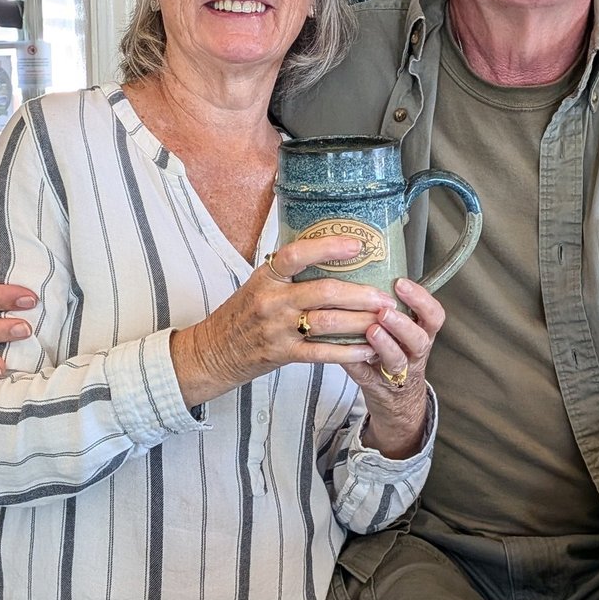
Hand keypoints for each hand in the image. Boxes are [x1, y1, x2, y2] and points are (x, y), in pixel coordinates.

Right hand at [169, 237, 394, 408]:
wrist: (213, 351)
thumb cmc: (240, 316)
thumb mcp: (258, 285)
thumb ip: (288, 274)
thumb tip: (329, 256)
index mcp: (267, 277)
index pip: (297, 254)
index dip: (328, 248)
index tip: (357, 245)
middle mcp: (272, 300)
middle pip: (324, 292)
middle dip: (361, 294)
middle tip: (385, 297)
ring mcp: (277, 328)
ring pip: (328, 323)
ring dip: (361, 322)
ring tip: (383, 320)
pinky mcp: (282, 354)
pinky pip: (322, 353)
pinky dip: (348, 351)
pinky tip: (367, 349)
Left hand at [342, 278, 443, 458]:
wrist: (396, 398)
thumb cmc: (397, 351)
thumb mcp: (404, 330)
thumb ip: (391, 307)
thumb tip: (364, 270)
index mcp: (422, 334)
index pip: (433, 316)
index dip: (421, 300)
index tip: (402, 284)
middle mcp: (414, 353)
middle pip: (418, 340)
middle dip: (402, 324)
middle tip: (385, 311)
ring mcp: (396, 372)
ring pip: (396, 360)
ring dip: (385, 344)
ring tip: (371, 330)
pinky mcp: (375, 385)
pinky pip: (365, 375)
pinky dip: (355, 363)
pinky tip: (343, 352)